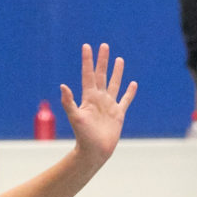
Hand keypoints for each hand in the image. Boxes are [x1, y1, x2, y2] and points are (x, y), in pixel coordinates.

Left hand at [59, 43, 136, 166]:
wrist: (94, 151)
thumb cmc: (83, 136)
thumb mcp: (75, 117)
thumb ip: (69, 102)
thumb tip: (62, 86)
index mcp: (88, 97)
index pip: (88, 74)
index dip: (87, 61)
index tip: (86, 46)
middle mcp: (99, 99)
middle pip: (102, 75)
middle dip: (103, 61)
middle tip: (104, 46)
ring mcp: (109, 105)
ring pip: (114, 84)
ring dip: (117, 72)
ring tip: (119, 59)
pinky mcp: (118, 114)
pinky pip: (125, 100)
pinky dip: (129, 92)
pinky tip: (133, 83)